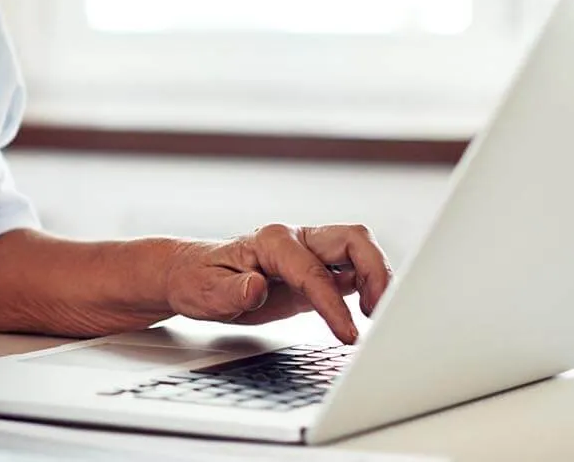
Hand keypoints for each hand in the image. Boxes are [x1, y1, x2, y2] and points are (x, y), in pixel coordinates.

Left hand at [163, 223, 392, 343]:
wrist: (191, 274)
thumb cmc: (197, 280)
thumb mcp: (205, 292)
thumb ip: (232, 291)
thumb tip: (256, 287)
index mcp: (270, 241)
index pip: (313, 272)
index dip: (333, 304)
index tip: (348, 334)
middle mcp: (295, 239)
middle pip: (353, 239)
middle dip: (376, 272)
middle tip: (381, 314)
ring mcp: (308, 253)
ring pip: (359, 251)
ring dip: (378, 278)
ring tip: (382, 316)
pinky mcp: (314, 271)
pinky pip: (351, 271)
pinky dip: (369, 288)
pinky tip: (370, 313)